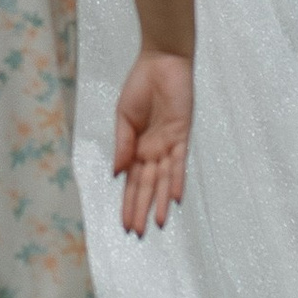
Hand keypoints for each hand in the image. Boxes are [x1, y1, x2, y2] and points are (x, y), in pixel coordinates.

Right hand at [111, 48, 192, 235]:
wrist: (160, 62)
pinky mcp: (182, 136)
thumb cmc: (140, 85)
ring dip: (159, 202)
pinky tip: (173, 198)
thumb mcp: (124, 116)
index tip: (124, 225)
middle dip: (141, 210)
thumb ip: (122, 145)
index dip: (128, 204)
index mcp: (137, 148)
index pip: (132, 183)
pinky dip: (176, 180)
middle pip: (146, 187)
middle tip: (137, 235)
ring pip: (163, 181)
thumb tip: (115, 174)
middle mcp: (154, 151)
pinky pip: (179, 163)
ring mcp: (168, 145)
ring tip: (156, 224)